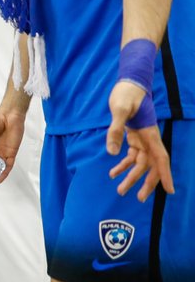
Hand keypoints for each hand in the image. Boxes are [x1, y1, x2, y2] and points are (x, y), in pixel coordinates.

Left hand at [107, 81, 174, 200]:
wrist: (129, 83)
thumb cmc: (127, 94)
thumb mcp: (120, 110)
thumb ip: (115, 130)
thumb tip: (112, 153)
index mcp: (150, 134)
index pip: (160, 159)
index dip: (165, 175)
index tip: (170, 191)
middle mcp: (148, 139)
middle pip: (150, 165)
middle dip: (146, 182)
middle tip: (139, 198)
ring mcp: (141, 138)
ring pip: (140, 162)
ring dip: (131, 175)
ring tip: (120, 189)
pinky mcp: (133, 136)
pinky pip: (131, 154)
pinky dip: (123, 164)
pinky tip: (113, 172)